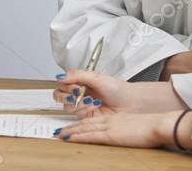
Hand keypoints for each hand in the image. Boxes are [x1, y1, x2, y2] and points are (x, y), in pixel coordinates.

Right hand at [54, 70, 184, 114]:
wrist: (131, 103)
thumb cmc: (119, 89)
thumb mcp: (97, 77)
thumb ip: (77, 75)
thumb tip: (61, 76)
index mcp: (81, 82)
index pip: (63, 83)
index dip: (65, 85)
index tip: (74, 85)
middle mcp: (80, 93)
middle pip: (60, 95)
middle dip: (67, 94)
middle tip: (77, 93)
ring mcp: (82, 105)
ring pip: (67, 106)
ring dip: (78, 103)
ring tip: (92, 100)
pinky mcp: (87, 117)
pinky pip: (76, 116)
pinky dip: (83, 110)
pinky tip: (94, 106)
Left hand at [54, 110, 183, 147]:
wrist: (157, 124)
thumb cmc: (153, 127)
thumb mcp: (137, 126)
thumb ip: (129, 130)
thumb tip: (128, 134)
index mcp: (116, 119)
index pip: (94, 121)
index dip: (82, 124)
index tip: (73, 127)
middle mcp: (109, 121)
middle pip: (86, 123)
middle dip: (72, 127)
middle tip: (59, 130)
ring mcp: (109, 127)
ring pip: (84, 128)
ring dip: (71, 131)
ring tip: (59, 134)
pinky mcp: (111, 135)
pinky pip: (90, 136)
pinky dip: (78, 137)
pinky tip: (70, 138)